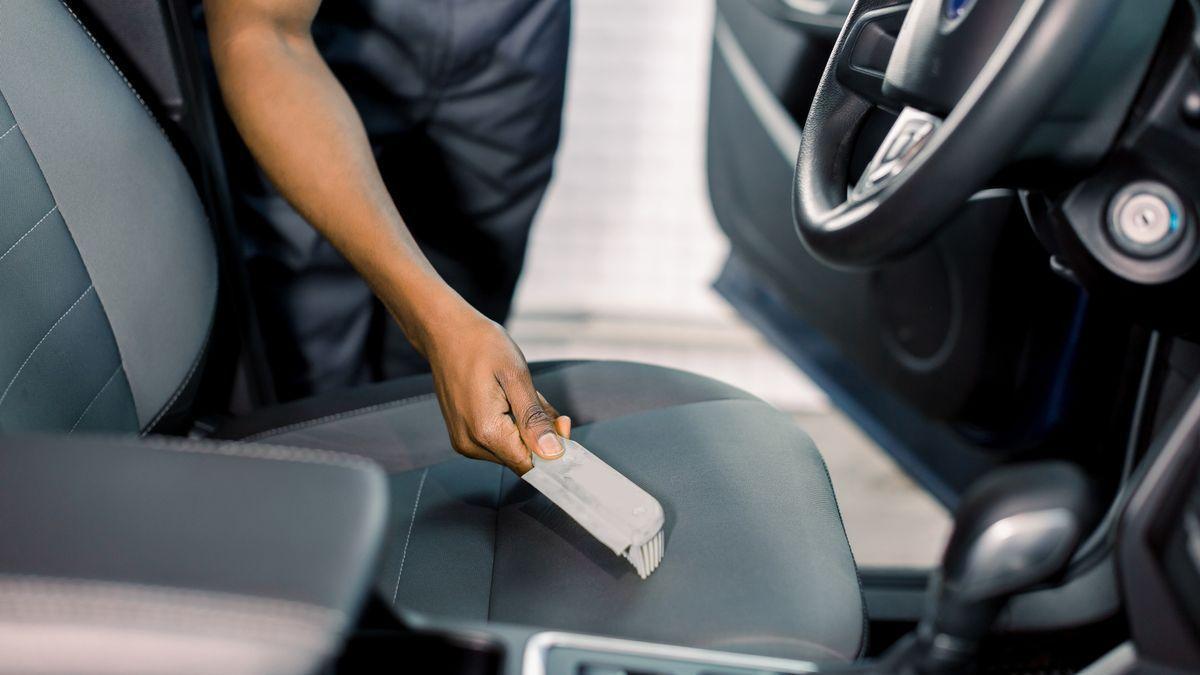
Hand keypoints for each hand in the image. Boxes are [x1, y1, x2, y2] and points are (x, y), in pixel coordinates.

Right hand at [422, 308, 570, 473]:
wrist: (446, 332)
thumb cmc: (480, 345)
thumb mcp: (516, 377)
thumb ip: (534, 419)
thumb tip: (552, 452)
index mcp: (485, 431)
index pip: (530, 464)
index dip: (552, 449)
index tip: (562, 423)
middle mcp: (471, 444)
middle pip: (520, 458)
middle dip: (539, 434)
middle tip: (540, 399)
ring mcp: (464, 441)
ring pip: (511, 449)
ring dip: (525, 428)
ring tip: (519, 394)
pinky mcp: (463, 435)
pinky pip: (497, 441)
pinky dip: (511, 425)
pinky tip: (508, 399)